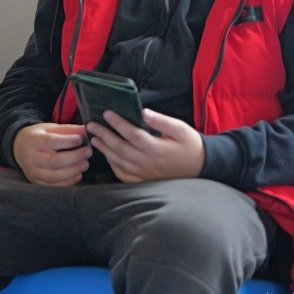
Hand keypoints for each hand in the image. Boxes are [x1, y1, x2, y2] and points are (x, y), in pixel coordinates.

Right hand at [12, 122, 89, 185]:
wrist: (20, 149)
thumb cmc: (38, 137)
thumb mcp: (49, 128)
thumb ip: (67, 130)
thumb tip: (86, 130)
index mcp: (32, 141)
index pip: (50, 142)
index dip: (67, 141)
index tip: (80, 139)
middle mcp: (30, 158)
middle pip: (53, 161)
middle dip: (74, 157)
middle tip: (88, 152)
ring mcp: (33, 172)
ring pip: (55, 176)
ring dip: (74, 171)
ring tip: (85, 163)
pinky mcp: (37, 182)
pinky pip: (55, 186)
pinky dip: (69, 181)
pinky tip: (78, 174)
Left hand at [87, 108, 204, 181]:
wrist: (202, 167)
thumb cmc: (191, 146)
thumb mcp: (181, 129)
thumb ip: (162, 121)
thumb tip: (144, 112)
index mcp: (157, 149)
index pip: (132, 134)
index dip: (118, 123)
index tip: (106, 113)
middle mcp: (148, 163)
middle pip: (120, 148)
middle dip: (103, 135)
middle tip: (91, 125)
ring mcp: (145, 174)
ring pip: (119, 162)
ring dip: (104, 149)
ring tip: (94, 138)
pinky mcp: (144, 181)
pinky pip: (123, 175)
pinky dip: (113, 165)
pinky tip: (107, 155)